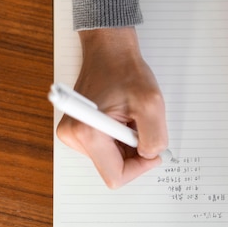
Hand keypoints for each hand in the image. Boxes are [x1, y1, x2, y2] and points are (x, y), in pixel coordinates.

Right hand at [56, 27, 167, 187]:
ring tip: (129, 115)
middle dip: (133, 150)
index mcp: (87, 133)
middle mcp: (73, 137)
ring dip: (127, 141)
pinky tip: (122, 115)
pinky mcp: (78, 129)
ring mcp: (73, 134)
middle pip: (112, 167)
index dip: (139, 167)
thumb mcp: (151, 103)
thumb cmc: (126, 71)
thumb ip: (155, 137)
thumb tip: (150, 156)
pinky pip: (106, 146)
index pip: (115, 175)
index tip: (152, 148)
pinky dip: (120, 136)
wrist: (110, 50)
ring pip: (111, 157)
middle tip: (140, 123)